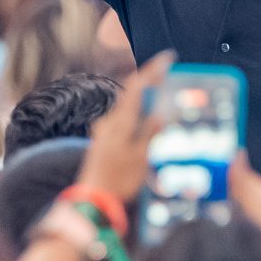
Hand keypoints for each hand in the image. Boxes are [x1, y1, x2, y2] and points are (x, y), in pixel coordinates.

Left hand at [77, 54, 171, 206]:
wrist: (92, 202)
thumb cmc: (118, 181)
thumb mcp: (140, 157)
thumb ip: (150, 132)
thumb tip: (161, 111)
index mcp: (119, 121)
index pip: (137, 85)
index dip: (153, 70)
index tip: (168, 58)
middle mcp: (109, 122)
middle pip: (131, 94)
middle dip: (150, 84)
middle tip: (169, 78)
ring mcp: (104, 133)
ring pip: (127, 109)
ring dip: (144, 102)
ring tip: (162, 101)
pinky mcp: (103, 144)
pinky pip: (123, 122)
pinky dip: (137, 118)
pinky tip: (146, 126)